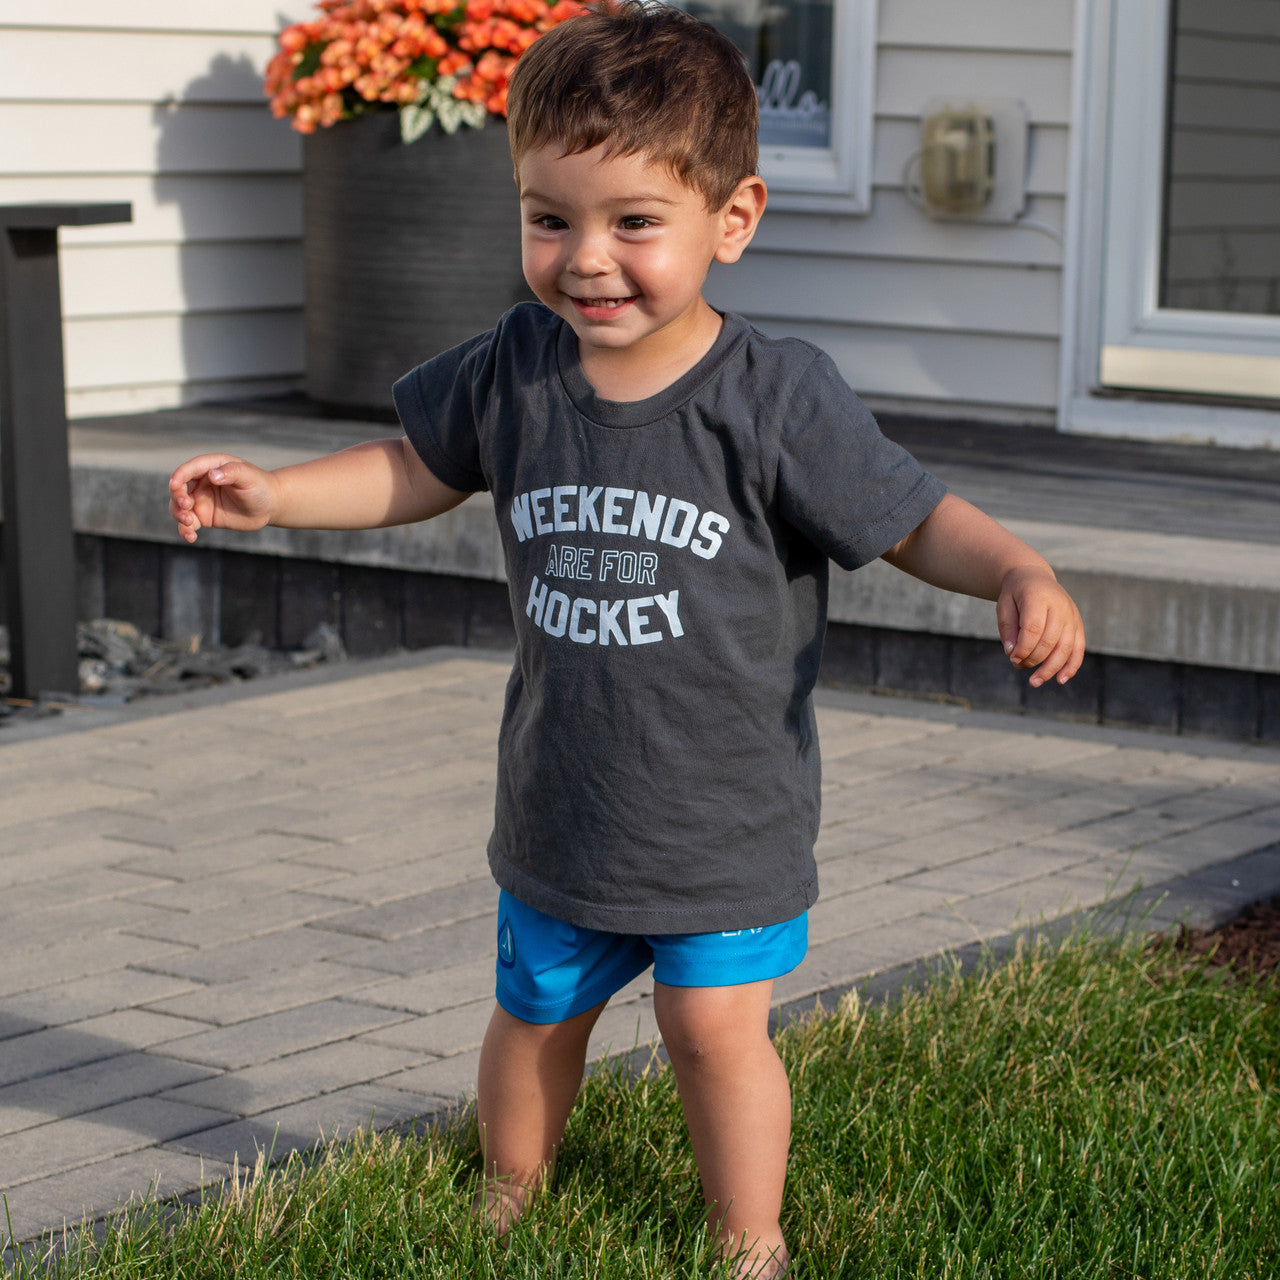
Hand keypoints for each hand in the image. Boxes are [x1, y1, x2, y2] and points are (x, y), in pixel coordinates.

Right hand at [168, 454, 276, 543]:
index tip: (175, 486)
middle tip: (187, 506)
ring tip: (189, 522)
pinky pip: (188, 524)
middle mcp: (201, 483)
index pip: (189, 470)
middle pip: (179, 489)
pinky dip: (185, 530)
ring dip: (178, 515)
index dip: (179, 476)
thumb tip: (212, 475)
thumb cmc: (259, 486)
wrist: (269, 506)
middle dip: (178, 497)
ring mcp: (201, 500)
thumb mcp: (248, 476)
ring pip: (179, 507)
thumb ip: (231, 472)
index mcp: (210, 467)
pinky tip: (191, 537)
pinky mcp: (204, 517)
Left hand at [996, 565, 1084, 686]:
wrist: (1034, 577)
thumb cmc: (1016, 594)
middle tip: (1017, 665)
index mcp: (1039, 596)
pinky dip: (1071, 666)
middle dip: (1032, 659)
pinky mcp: (1078, 624)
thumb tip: (1012, 654)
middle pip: (1050, 641)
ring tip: (1034, 682)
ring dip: (1050, 668)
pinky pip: (1078, 648)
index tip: (1012, 658)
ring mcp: (1072, 615)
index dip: (1023, 648)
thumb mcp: (1004, 606)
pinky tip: (1060, 680)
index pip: (1033, 628)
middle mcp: (1060, 605)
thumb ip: (1007, 628)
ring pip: (1065, 648)